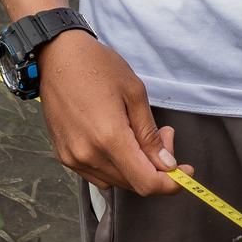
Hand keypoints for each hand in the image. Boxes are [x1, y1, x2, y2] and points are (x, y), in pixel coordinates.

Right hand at [34, 30, 184, 196]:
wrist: (57, 57)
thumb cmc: (97, 67)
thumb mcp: (134, 93)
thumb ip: (150, 134)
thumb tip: (166, 164)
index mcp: (109, 138)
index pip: (146, 183)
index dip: (170, 183)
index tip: (185, 170)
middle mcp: (88, 154)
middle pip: (133, 184)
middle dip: (156, 167)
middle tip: (163, 136)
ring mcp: (73, 158)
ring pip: (115, 181)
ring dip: (135, 166)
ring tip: (139, 133)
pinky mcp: (64, 155)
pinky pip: (97, 174)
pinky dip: (115, 166)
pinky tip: (118, 140)